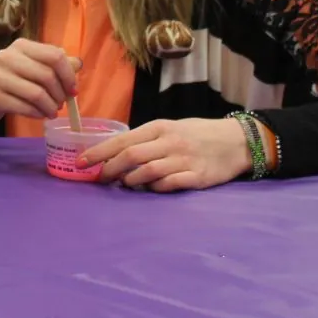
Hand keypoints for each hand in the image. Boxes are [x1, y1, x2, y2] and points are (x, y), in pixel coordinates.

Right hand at [0, 39, 80, 125]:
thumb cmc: (9, 79)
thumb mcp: (30, 66)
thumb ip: (53, 63)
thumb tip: (77, 64)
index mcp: (21, 46)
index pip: (54, 55)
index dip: (68, 74)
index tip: (73, 89)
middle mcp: (8, 57)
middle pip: (47, 75)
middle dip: (60, 94)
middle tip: (61, 104)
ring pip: (37, 94)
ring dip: (51, 107)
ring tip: (52, 112)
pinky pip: (26, 107)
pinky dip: (38, 114)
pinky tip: (40, 115)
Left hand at [84, 118, 252, 192]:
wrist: (237, 141)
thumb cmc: (198, 134)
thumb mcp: (171, 129)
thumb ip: (147, 140)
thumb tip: (116, 153)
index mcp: (160, 128)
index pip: (122, 140)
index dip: (99, 152)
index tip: (81, 162)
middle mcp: (170, 142)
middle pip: (131, 156)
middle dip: (109, 169)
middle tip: (99, 179)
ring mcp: (184, 160)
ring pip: (147, 172)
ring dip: (131, 181)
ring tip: (125, 184)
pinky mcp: (197, 177)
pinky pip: (169, 185)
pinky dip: (155, 189)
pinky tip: (150, 189)